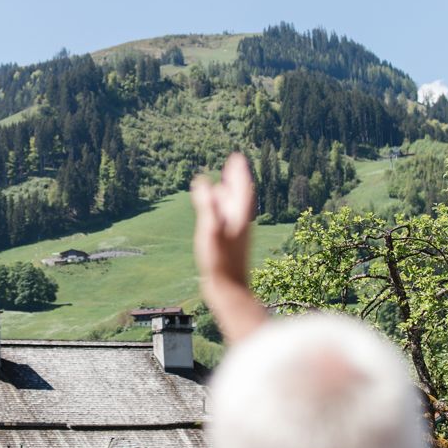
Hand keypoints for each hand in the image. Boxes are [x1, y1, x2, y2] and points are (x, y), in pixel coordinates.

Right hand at [191, 153, 267, 341]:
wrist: (229, 290)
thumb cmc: (220, 261)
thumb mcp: (211, 230)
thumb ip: (208, 205)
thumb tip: (204, 182)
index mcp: (240, 217)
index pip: (243, 188)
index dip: (239, 172)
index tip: (237, 157)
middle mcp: (241, 223)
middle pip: (241, 195)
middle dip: (236, 178)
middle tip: (234, 162)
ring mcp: (237, 234)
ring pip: (235, 207)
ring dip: (230, 192)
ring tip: (224, 182)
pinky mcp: (231, 243)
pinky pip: (229, 219)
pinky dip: (224, 208)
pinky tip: (216, 213)